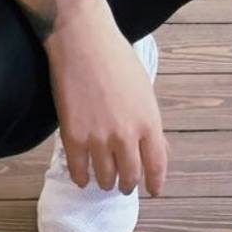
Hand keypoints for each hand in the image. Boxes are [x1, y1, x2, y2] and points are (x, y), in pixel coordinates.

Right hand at [45, 6, 167, 195]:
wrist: (84, 41)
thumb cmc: (117, 58)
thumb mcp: (144, 90)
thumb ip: (150, 122)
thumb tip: (158, 149)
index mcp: (149, 121)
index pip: (157, 165)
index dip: (155, 183)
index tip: (153, 191)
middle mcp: (127, 135)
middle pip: (131, 176)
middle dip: (128, 185)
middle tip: (124, 186)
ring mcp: (99, 138)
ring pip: (105, 178)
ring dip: (106, 183)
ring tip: (104, 181)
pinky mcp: (73, 137)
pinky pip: (79, 171)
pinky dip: (82, 178)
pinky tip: (83, 177)